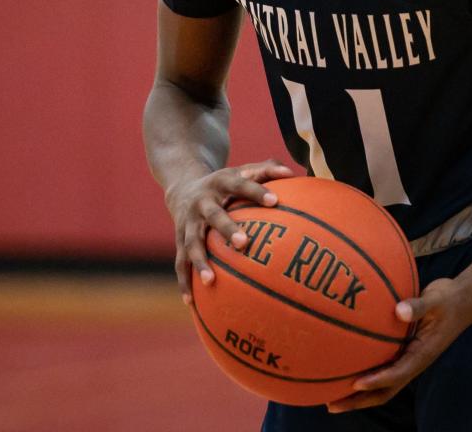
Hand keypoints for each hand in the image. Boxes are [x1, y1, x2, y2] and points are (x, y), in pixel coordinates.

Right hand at [165, 159, 294, 302]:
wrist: (183, 186)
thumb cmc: (226, 183)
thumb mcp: (242, 170)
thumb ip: (266, 170)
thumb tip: (292, 173)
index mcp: (221, 182)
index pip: (241, 184)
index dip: (257, 191)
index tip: (275, 200)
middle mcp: (202, 202)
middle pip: (214, 215)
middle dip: (227, 228)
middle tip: (244, 243)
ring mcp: (188, 222)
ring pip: (191, 242)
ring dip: (200, 261)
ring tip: (211, 281)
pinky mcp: (179, 239)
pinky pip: (180, 262)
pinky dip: (184, 281)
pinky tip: (191, 302)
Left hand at [326, 277, 471, 412]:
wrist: (462, 301)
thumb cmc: (448, 300)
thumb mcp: (436, 300)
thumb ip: (418, 306)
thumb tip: (400, 310)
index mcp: (422, 355)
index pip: (397, 374)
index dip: (377, 381)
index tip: (355, 383)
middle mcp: (413, 362)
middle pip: (384, 390)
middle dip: (359, 400)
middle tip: (332, 404)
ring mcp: (408, 358)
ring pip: (381, 383)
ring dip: (357, 392)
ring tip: (330, 395)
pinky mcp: (404, 350)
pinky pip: (381, 365)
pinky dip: (363, 370)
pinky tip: (343, 361)